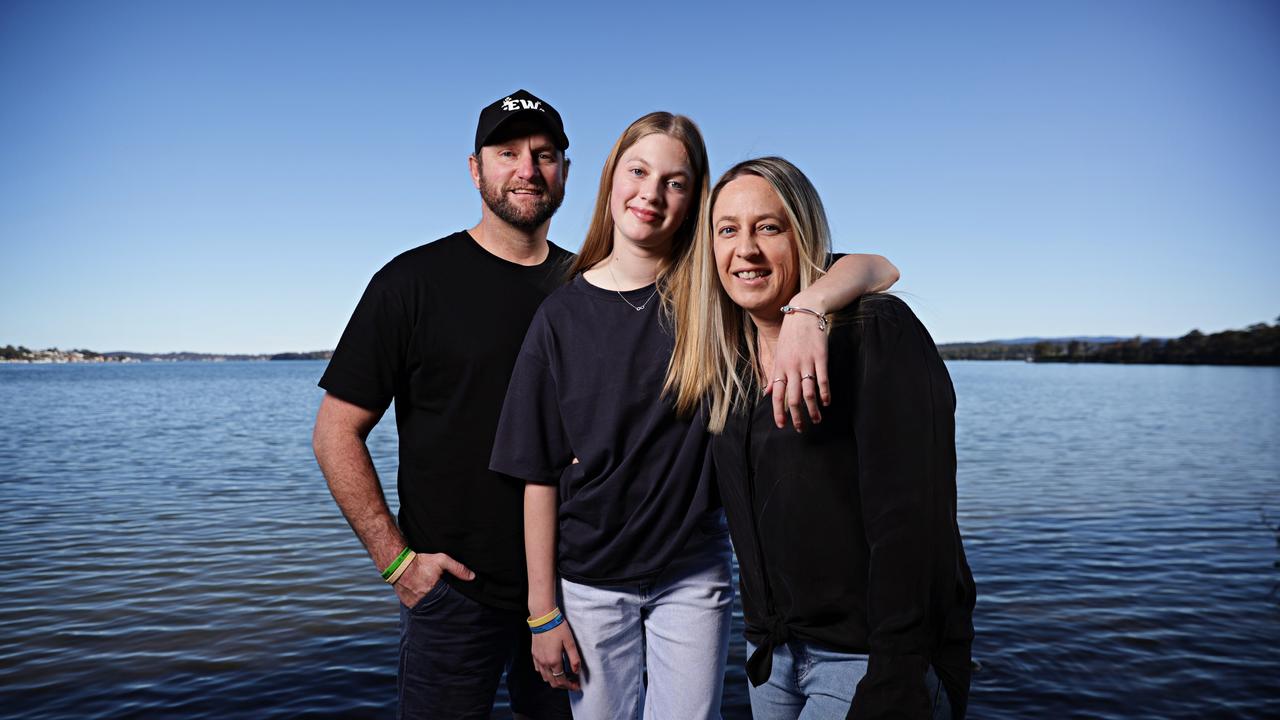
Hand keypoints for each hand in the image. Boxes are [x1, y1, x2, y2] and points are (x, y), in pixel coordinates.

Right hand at [392, 552, 474, 607]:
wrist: (398, 565)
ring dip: (433, 608)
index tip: (459, 604)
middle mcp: (426, 599)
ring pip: (429, 609)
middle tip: (448, 606)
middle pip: (440, 607)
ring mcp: (416, 604)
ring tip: (437, 605)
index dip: (454, 601)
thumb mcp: (441, 560)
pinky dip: (423, 607)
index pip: (449, 601)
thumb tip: (472, 577)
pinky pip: (419, 609)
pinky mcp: (409, 605)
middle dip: (444, 606)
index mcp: (435, 590)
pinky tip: (426, 603)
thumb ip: (457, 568)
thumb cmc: (421, 562)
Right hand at [531, 621, 581, 690]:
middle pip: (553, 682)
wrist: (543, 617)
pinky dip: (546, 673)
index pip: (562, 681)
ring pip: (545, 677)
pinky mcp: (534, 654)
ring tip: (563, 675)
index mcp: (554, 661)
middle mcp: (544, 663)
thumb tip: (576, 671)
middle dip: (563, 685)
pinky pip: (538, 669)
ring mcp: (538, 659)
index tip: (577, 686)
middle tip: (572, 682)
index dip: (570, 686)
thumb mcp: (570, 642)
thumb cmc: (558, 628)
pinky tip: (552, 667)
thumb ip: (574, 658)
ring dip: (554, 680)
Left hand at [766, 310, 829, 430]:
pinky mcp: (820, 357)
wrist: (804, 313)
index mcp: (780, 367)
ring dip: (812, 409)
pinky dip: (824, 393)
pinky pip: (822, 379)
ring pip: (808, 392)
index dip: (779, 412)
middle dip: (796, 416)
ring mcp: (806, 362)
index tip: (782, 425)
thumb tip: (767, 392)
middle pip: (792, 398)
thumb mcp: (778, 354)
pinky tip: (826, 402)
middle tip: (801, 428)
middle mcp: (792, 367)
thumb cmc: (790, 335)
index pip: (777, 395)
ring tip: (817, 420)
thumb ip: (774, 375)